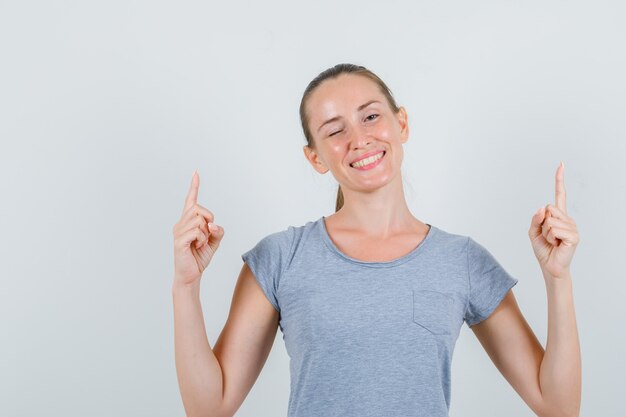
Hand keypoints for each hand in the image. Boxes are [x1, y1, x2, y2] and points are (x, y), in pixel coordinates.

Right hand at [172, 170, 223, 286]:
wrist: (191, 275)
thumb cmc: (199, 257)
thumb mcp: (214, 242)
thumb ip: (218, 231)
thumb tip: (213, 225)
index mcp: (188, 221)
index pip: (190, 200)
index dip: (194, 186)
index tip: (196, 172)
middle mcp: (180, 223)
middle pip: (199, 209)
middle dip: (209, 219)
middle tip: (207, 234)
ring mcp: (178, 231)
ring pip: (199, 220)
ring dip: (205, 233)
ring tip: (200, 243)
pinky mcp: (179, 241)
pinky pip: (197, 232)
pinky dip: (202, 239)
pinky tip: (197, 246)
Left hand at [528, 162, 579, 278]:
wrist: (549, 266)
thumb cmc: (543, 249)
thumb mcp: (533, 231)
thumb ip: (535, 218)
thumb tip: (543, 208)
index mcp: (558, 216)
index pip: (560, 195)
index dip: (559, 180)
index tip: (561, 165)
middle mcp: (567, 219)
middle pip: (548, 208)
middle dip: (542, 223)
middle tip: (548, 236)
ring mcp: (572, 226)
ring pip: (550, 220)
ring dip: (546, 232)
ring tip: (553, 241)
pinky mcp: (574, 236)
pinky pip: (554, 229)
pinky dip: (550, 237)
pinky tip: (557, 244)